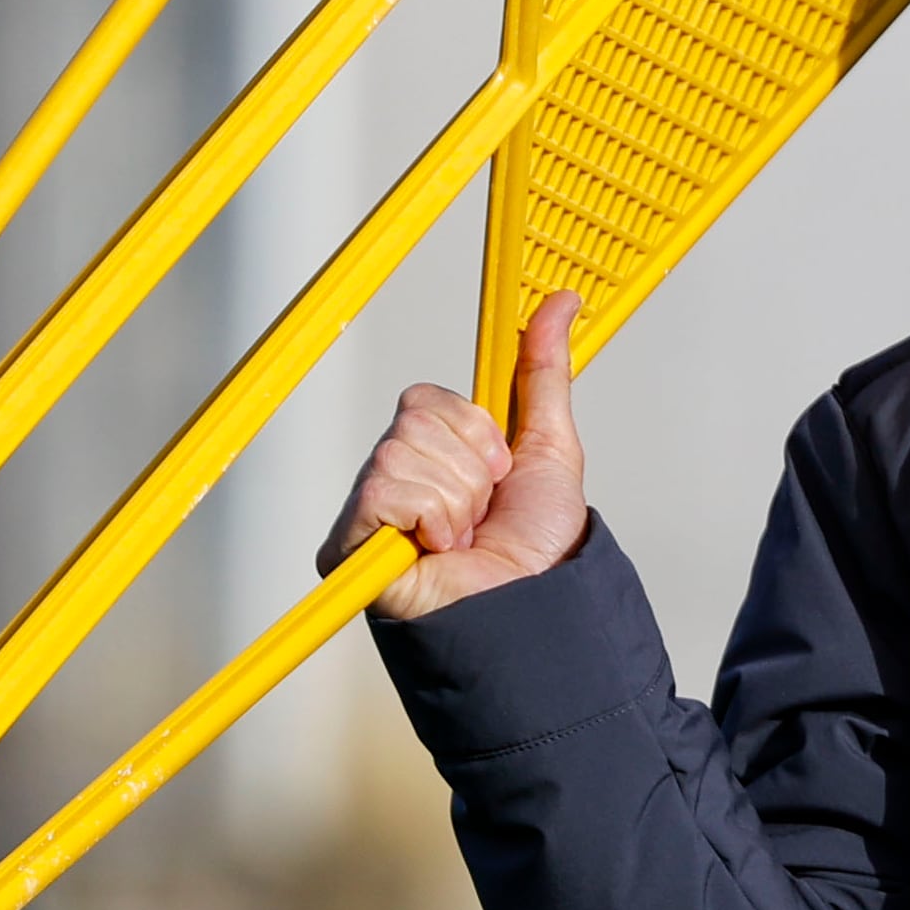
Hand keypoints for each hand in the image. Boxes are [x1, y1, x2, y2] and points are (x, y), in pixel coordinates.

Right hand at [326, 291, 589, 618]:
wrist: (533, 607)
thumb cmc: (538, 547)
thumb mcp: (551, 445)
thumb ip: (544, 371)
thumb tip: (560, 302)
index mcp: (434, 454)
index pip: (426, 400)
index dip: (474, 432)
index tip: (501, 468)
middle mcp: (396, 477)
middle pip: (414, 422)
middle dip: (469, 470)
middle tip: (482, 513)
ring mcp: (370, 511)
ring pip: (403, 455)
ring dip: (456, 501)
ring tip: (465, 538)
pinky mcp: (350, 544)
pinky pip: (385, 491)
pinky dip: (430, 520)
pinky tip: (439, 552)